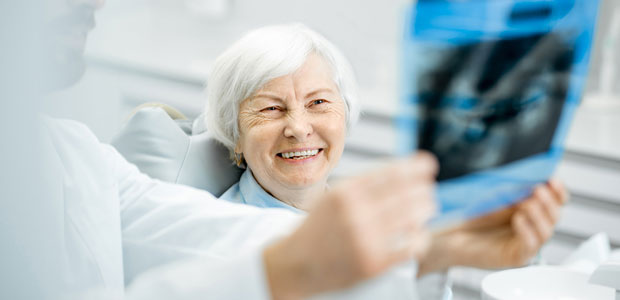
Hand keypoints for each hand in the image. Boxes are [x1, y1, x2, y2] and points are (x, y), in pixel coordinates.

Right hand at [263, 152, 437, 299]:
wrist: (295, 265)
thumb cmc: (316, 230)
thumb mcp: (331, 197)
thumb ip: (362, 185)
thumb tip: (402, 170)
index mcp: (345, 192)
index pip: (390, 173)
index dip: (415, 167)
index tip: (428, 164)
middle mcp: (355, 213)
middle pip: (406, 193)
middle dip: (424, 190)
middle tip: (428, 190)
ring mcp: (365, 239)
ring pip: (412, 217)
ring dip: (426, 209)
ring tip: (427, 208)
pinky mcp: (373, 264)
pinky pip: (411, 247)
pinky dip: (421, 238)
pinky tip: (419, 234)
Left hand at [418, 178, 567, 275]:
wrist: (444, 235)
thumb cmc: (463, 213)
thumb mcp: (490, 193)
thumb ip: (510, 185)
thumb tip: (528, 171)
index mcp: (526, 207)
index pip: (554, 200)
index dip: (558, 190)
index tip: (552, 179)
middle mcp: (528, 225)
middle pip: (554, 215)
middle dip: (549, 202)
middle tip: (537, 191)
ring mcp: (523, 242)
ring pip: (546, 231)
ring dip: (540, 215)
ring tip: (526, 205)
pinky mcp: (515, 257)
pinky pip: (530, 247)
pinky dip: (528, 232)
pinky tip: (518, 220)